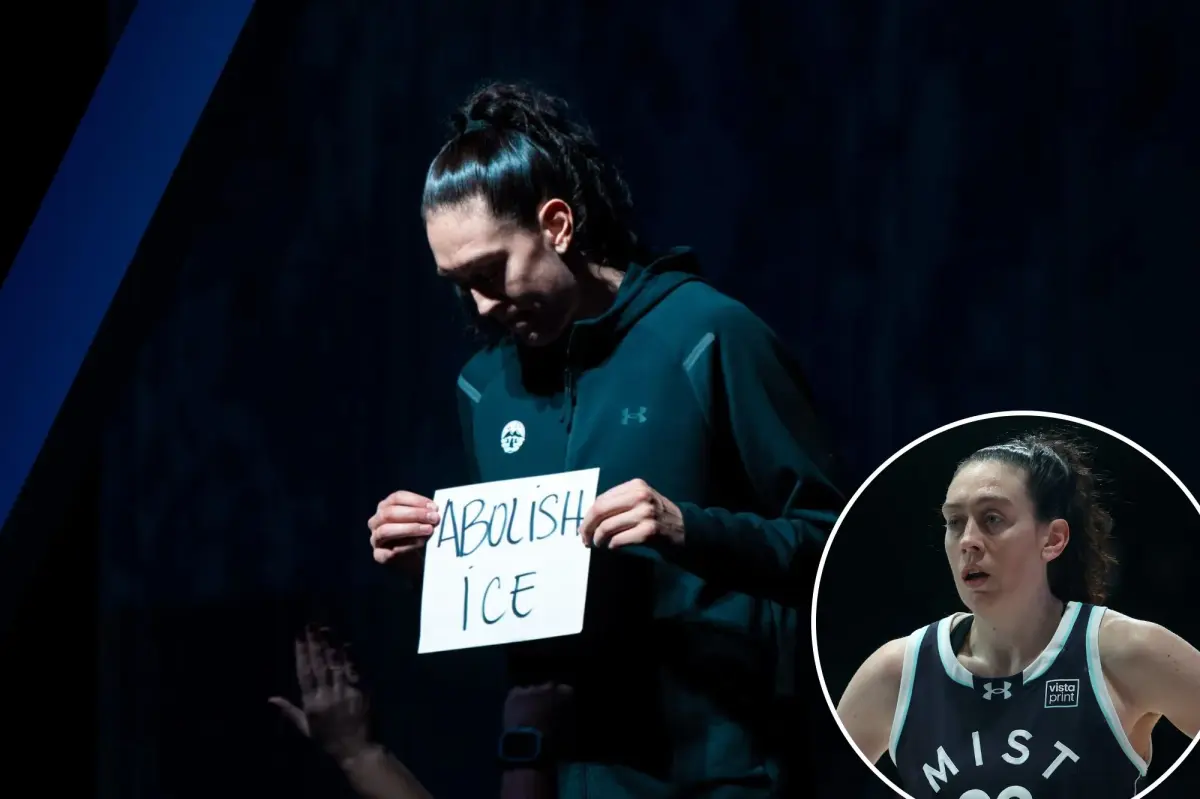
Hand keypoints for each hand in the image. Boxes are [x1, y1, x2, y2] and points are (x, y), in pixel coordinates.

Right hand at [268, 626, 370, 763]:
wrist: (356, 750)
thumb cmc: (328, 740)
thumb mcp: (306, 728)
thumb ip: (290, 710)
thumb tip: (270, 698)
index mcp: (312, 703)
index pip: (304, 673)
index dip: (301, 653)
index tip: (298, 636)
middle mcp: (328, 695)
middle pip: (320, 663)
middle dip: (314, 642)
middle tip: (310, 625)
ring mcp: (346, 692)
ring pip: (336, 663)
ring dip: (330, 644)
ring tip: (325, 628)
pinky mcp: (362, 691)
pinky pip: (355, 670)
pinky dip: (350, 656)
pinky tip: (346, 643)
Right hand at [368, 490, 438, 568]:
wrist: (413, 562)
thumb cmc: (416, 536)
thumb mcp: (420, 521)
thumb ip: (424, 514)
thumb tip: (433, 511)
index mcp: (384, 507)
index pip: (397, 498)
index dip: (416, 500)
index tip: (434, 507)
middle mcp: (376, 521)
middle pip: (390, 513)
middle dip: (414, 514)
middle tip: (434, 518)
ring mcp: (375, 539)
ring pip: (386, 530)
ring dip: (410, 529)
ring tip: (429, 530)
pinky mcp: (379, 556)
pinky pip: (391, 550)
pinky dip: (408, 546)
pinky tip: (421, 543)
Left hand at [579, 479, 684, 549]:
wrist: (686, 530)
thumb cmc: (658, 516)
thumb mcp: (641, 500)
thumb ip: (619, 502)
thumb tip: (589, 518)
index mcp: (636, 485)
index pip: (601, 499)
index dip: (588, 516)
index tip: (583, 528)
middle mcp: (641, 496)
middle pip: (600, 511)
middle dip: (587, 527)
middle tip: (584, 539)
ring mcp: (646, 514)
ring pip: (607, 527)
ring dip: (598, 539)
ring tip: (598, 544)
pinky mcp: (649, 532)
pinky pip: (618, 540)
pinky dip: (612, 546)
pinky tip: (613, 547)